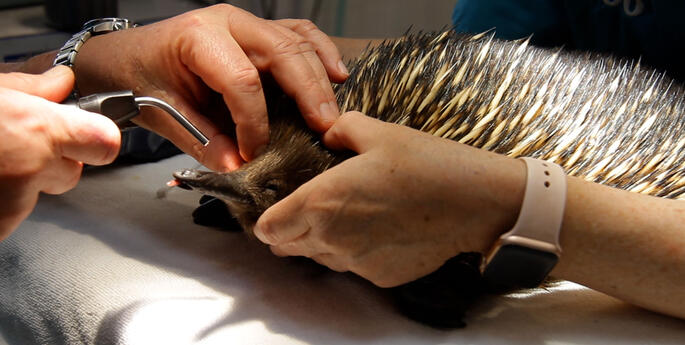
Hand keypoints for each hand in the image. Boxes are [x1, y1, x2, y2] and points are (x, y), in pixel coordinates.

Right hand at [0, 66, 119, 240]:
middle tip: (16, 145)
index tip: (88, 131)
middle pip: (73, 171)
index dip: (99, 137)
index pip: (107, 142)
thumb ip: (31, 89)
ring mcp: (14, 202)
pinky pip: (13, 215)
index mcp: (39, 130)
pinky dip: (2, 201)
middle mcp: (33, 168)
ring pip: (42, 193)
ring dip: (23, 182)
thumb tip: (62, 82)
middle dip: (52, 160)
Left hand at [74, 4, 348, 170]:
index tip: (255, 153)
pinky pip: (299, 34)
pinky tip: (338, 75)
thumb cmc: (141, 77)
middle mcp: (228, 23)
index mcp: (197, 38)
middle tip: (325, 130)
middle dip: (308, 94)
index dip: (254, 122)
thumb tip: (239, 168)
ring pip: (297, 41)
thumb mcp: (162, 113)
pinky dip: (322, 52)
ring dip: (320, 77)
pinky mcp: (259, 31)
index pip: (241, 80)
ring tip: (332, 113)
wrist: (129, 56)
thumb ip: (202, 140)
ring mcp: (247, 23)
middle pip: (282, 54)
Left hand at [254, 112, 525, 286]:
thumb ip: (341, 129)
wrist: (474, 202)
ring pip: (317, 258)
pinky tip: (378, 230)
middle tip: (310, 207)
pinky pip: (351, 267)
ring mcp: (356, 263)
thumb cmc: (426, 163)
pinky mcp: (379, 277)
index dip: (267, 217)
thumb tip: (328, 133)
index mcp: (322, 202)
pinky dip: (354, 252)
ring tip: (348, 216)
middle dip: (289, 230)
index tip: (277, 205)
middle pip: (285, 247)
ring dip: (320, 241)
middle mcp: (332, 239)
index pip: (267, 228)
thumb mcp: (379, 131)